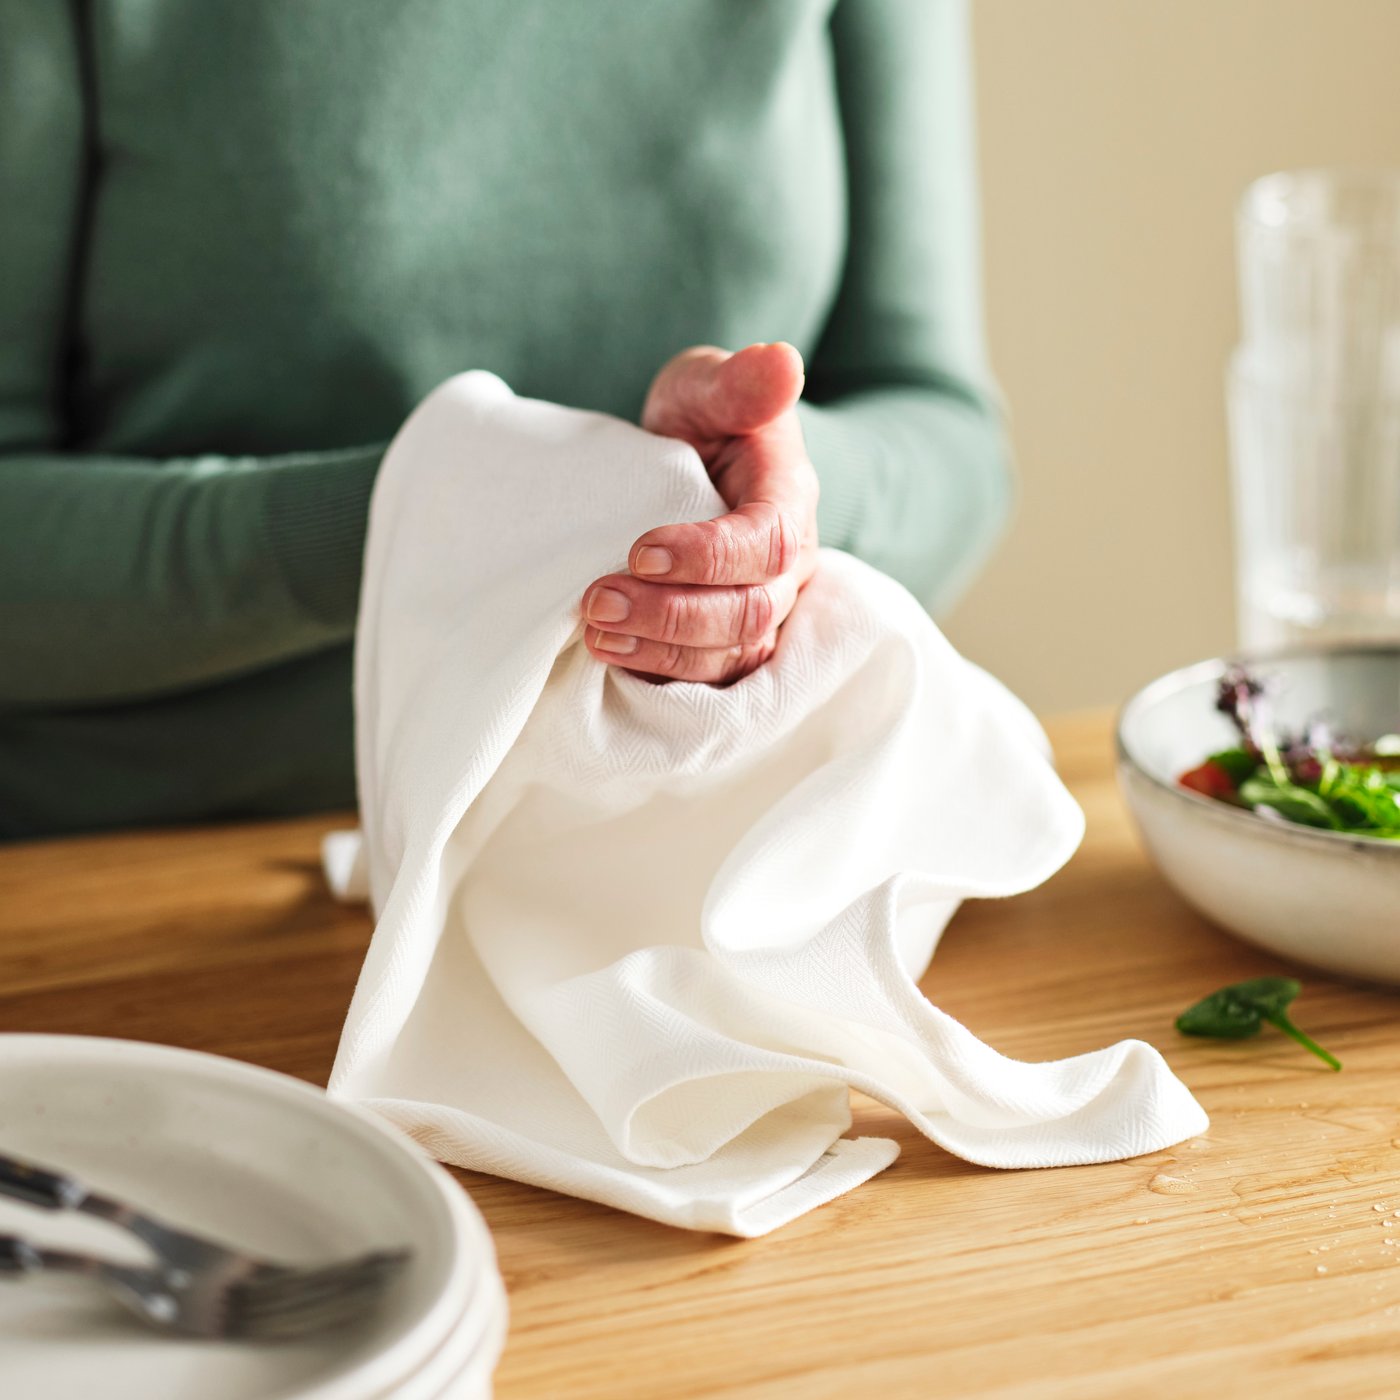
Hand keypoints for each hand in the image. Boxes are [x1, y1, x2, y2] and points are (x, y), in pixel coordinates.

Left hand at [581, 342, 818, 683]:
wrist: (687, 465)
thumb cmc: (701, 420)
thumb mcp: (708, 387)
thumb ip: (739, 382)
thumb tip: (782, 362)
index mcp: (789, 500)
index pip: (768, 543)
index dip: (709, 556)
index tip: (639, 549)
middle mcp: (786, 567)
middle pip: (749, 613)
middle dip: (671, 613)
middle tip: (596, 600)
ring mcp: (761, 608)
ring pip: (729, 654)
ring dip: (660, 649)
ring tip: (594, 633)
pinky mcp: (727, 641)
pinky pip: (707, 676)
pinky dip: (659, 670)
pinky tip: (609, 653)